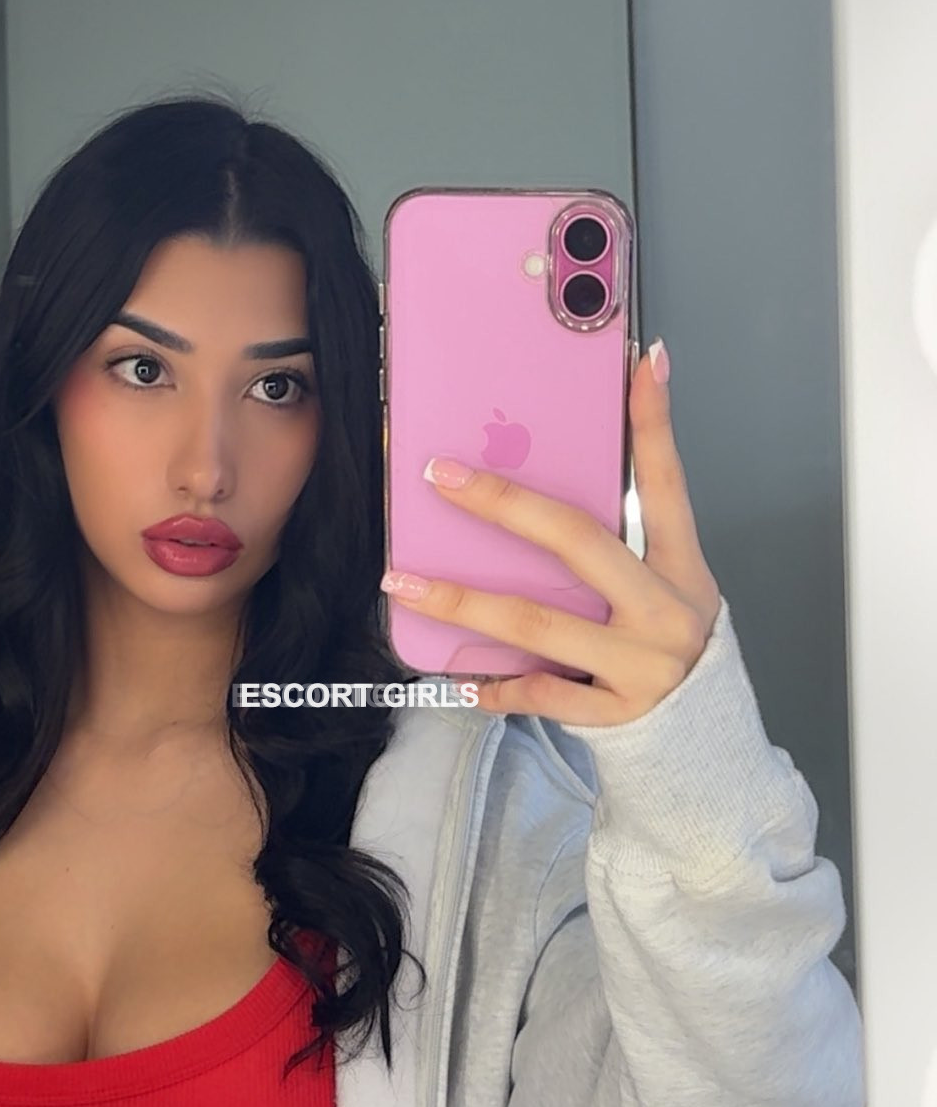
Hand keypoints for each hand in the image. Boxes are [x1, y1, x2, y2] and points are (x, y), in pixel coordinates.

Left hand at [379, 340, 722, 726]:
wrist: (704, 746)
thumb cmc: (669, 651)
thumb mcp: (668, 590)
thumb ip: (616, 548)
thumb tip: (532, 502)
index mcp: (681, 568)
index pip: (668, 482)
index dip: (655, 421)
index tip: (641, 360)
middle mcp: (664, 610)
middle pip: (577, 542)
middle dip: (503, 504)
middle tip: (441, 476)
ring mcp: (641, 663)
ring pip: (537, 624)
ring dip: (462, 603)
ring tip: (403, 585)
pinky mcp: (616, 712)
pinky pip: (539, 692)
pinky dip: (495, 685)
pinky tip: (457, 676)